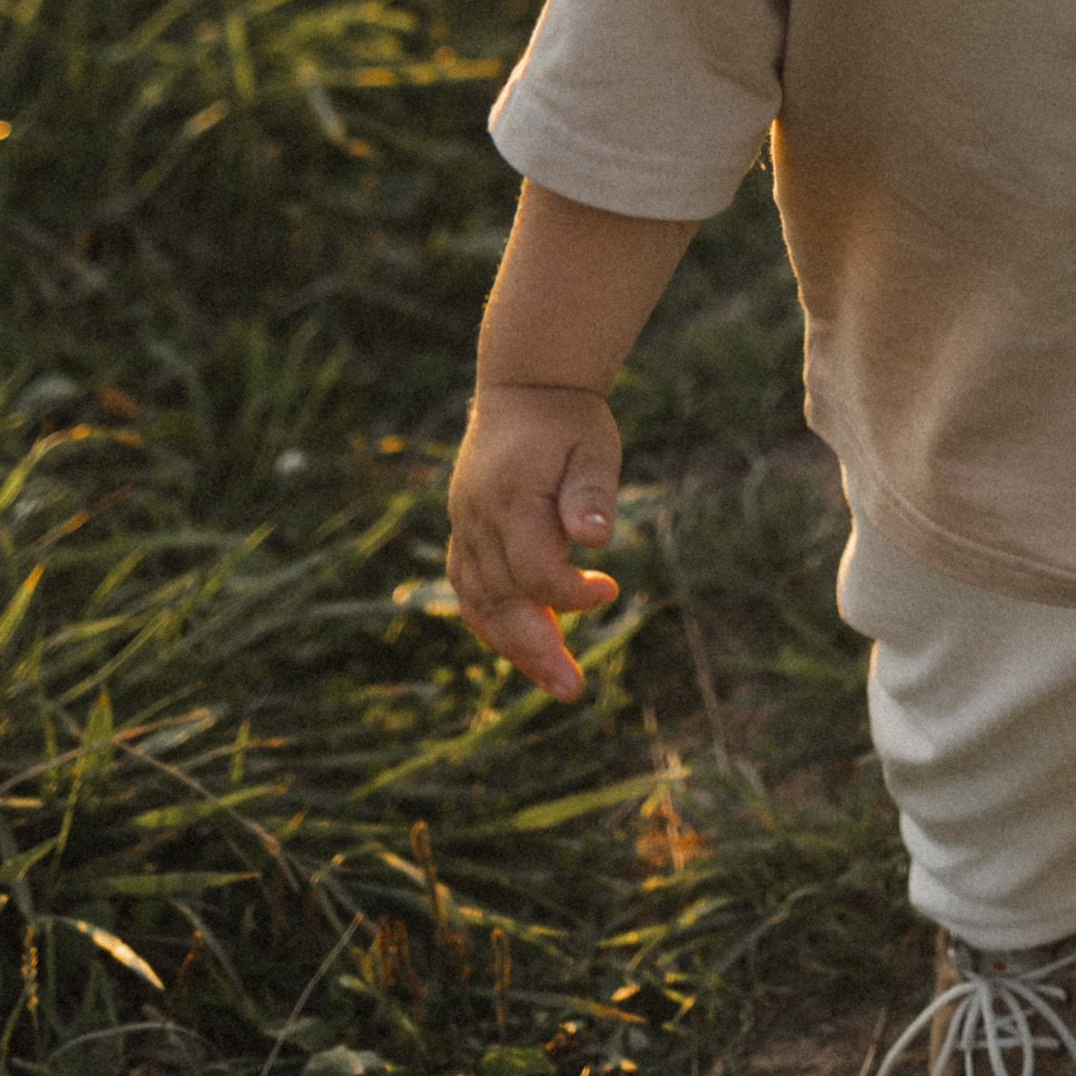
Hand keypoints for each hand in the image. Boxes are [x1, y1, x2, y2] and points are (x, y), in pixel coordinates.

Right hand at [444, 382, 622, 699]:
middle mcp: (477, 518)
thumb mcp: (594, 443)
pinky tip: (520, 646)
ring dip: (512, 645)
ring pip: (478, 602)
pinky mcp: (465, 530)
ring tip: (552, 679)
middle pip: (499, 601)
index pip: (533, 572)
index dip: (571, 596)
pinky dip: (491, 620)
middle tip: (571, 689)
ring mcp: (465, 525)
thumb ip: (592, 492)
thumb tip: (596, 541)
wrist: (526, 386)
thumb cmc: (569, 419)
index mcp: (509, 498)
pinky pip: (468, 588)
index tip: (610, 590)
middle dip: (536, 651)